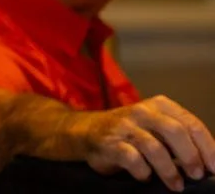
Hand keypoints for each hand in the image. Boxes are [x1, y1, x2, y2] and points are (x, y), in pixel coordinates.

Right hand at [75, 96, 214, 189]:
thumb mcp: (158, 127)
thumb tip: (210, 160)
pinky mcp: (109, 142)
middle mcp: (142, 111)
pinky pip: (131, 159)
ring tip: (177, 186)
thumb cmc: (132, 133)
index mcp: (160, 105)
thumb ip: (181, 137)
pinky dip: (143, 172)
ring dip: (169, 170)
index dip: (207, 147)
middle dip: (190, 156)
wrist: (88, 131)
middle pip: (174, 131)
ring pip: (153, 147)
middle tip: (197, 175)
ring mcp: (124, 126)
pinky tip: (146, 177)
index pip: (190, 123)